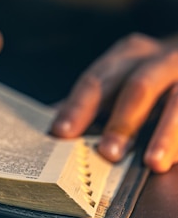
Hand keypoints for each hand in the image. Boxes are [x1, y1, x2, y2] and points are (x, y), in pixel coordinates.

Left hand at [51, 33, 177, 172]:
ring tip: (153, 162)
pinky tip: (175, 159)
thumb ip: (93, 101)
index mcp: (128, 55)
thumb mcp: (122, 78)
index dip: (78, 106)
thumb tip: (52, 127)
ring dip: (165, 134)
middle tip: (108, 153)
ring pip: (177, 102)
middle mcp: (159, 59)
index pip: (97, 80)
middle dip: (123, 121)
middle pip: (138, 87)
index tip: (61, 132)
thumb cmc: (151, 77)